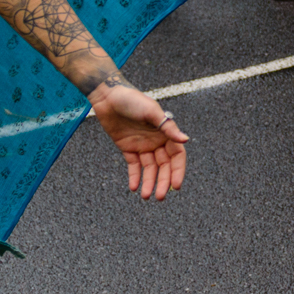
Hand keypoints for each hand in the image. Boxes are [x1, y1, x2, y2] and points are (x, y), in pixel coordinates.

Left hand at [89, 83, 188, 200]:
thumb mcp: (151, 112)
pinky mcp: (128, 147)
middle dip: (163, 182)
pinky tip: (133, 187)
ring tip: (146, 196)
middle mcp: (156, 140)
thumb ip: (168, 127)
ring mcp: (142, 145)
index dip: (177, 171)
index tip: (176, 186)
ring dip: (149, 182)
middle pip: (163, 166)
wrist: (108, 97)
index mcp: (166, 132)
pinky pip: (134, 165)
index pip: (177, 156)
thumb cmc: (132, 99)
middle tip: (160, 197)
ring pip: (149, 169)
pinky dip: (134, 176)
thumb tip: (185, 140)